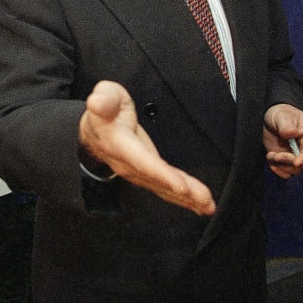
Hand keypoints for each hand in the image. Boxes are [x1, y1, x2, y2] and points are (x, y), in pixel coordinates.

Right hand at [78, 80, 215, 215]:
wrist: (95, 130)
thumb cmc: (105, 110)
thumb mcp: (104, 96)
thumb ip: (104, 99)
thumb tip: (97, 102)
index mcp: (118, 143)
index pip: (141, 160)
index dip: (161, 173)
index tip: (180, 185)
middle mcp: (128, 164)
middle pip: (157, 180)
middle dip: (181, 191)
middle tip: (204, 199)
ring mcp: (137, 173)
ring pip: (163, 188)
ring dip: (187, 199)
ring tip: (208, 205)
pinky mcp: (147, 176)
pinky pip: (165, 189)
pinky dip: (184, 200)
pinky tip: (200, 206)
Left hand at [262, 103, 302, 178]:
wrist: (272, 120)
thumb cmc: (282, 114)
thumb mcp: (283, 115)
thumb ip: (287, 125)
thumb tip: (290, 133)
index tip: (297, 162)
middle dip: (289, 162)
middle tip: (276, 156)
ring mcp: (300, 158)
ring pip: (294, 170)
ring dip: (280, 165)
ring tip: (271, 154)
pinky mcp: (289, 163)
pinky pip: (285, 173)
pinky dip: (277, 169)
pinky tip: (270, 158)